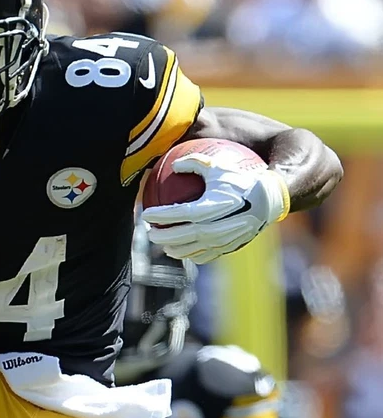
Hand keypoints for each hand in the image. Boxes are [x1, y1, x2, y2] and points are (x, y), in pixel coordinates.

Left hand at [142, 153, 289, 263]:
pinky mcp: (230, 246)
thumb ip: (194, 163)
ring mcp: (222, 239)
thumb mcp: (219, 165)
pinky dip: (193, 255)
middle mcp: (215, 227)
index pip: (178, 214)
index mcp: (210, 207)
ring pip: (192, 249)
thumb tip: (174, 164)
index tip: (145, 214)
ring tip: (163, 245)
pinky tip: (184, 251)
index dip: (160, 215)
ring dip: (175, 249)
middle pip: (181, 236)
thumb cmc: (243, 176)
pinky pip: (207, 255)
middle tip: (149, 232)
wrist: (272, 197)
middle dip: (162, 236)